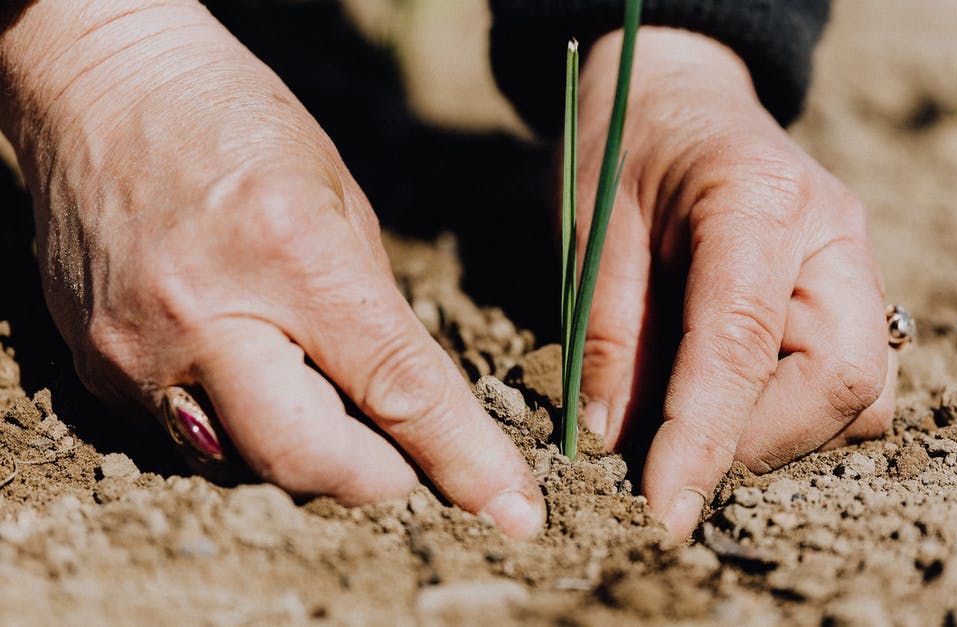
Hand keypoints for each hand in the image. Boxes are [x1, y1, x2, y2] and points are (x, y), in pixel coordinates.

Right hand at [0, 0, 543, 537]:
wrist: (102, 87)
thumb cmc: (237, 123)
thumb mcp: (341, 200)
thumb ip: (376, 313)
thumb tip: (411, 408)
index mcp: (290, 253)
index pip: (395, 388)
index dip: (462, 460)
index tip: (512, 512)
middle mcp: (204, 314)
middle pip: (309, 461)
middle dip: (378, 479)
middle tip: (408, 460)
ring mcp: (137, 350)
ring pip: (248, 464)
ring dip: (309, 454)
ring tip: (322, 392)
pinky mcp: (95, 369)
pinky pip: (190, 440)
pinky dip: (242, 426)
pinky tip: (252, 370)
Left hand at [575, 28, 897, 541]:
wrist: (680, 93)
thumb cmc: (627, 145)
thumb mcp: (592, 223)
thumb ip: (606, 329)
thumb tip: (614, 439)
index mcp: (759, 199)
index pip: (744, 343)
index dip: (704, 438)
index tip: (664, 510)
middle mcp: (833, 234)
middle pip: (843, 380)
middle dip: (757, 442)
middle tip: (673, 455)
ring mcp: (857, 263)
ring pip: (862, 394)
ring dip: (781, 433)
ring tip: (696, 420)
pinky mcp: (855, 293)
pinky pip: (854, 382)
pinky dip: (796, 413)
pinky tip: (732, 394)